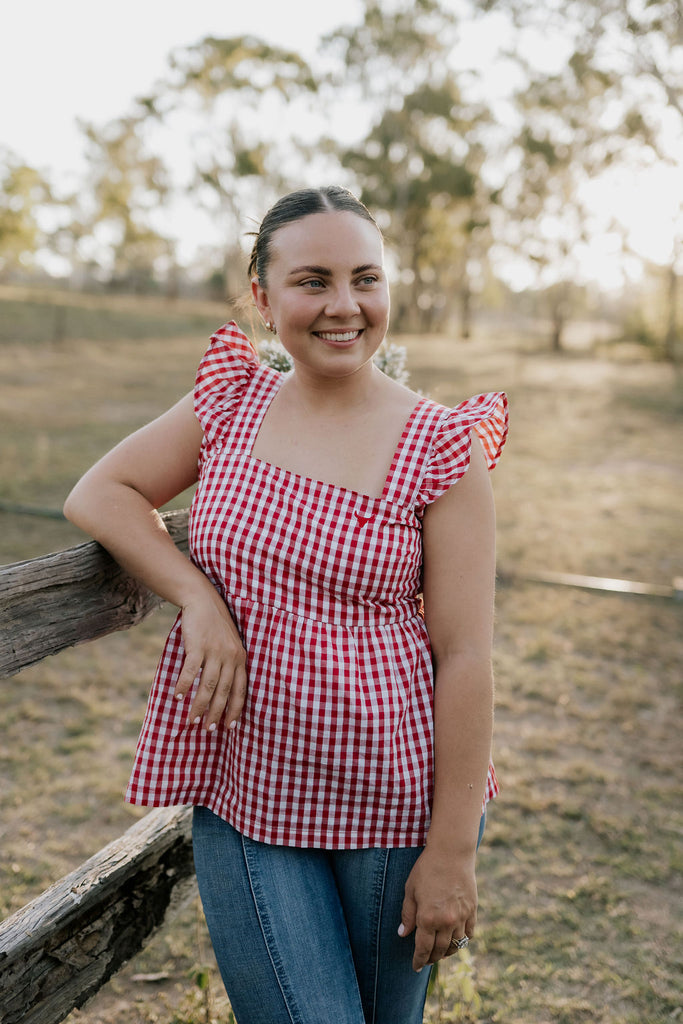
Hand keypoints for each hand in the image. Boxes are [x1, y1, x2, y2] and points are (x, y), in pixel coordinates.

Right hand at [173, 591, 247, 731]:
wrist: (202, 601)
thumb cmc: (214, 626)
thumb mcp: (228, 645)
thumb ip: (228, 664)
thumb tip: (220, 690)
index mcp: (240, 658)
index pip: (241, 690)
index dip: (235, 710)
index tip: (230, 727)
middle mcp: (230, 656)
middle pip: (224, 691)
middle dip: (216, 713)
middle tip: (208, 729)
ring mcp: (215, 651)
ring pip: (208, 685)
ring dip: (199, 705)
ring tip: (192, 719)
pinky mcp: (198, 645)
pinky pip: (191, 671)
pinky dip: (183, 685)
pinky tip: (177, 696)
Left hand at [398, 846, 477, 972]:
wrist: (451, 852)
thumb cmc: (427, 868)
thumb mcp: (410, 890)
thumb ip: (407, 914)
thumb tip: (403, 933)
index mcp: (428, 918)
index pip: (423, 949)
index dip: (418, 960)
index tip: (415, 967)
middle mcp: (446, 922)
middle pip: (440, 950)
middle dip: (432, 958)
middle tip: (426, 960)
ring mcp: (461, 917)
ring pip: (456, 945)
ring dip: (447, 952)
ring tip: (440, 953)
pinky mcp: (472, 910)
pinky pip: (469, 933)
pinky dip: (463, 939)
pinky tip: (456, 939)